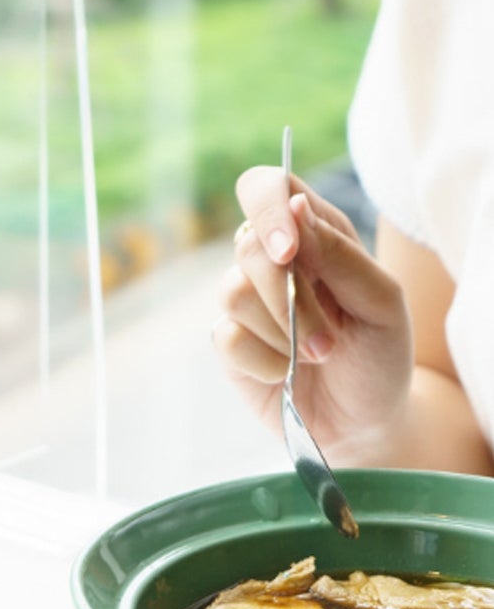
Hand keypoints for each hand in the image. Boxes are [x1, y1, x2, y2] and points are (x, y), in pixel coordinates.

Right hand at [212, 166, 413, 456]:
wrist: (367, 421)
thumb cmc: (380, 353)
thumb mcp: (381, 302)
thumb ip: (339, 253)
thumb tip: (294, 206)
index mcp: (312, 233)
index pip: (266, 187)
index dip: (268, 210)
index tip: (288, 252)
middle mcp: (271, 260)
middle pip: (247, 246)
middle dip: (289, 299)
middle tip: (327, 341)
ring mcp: (246, 300)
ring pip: (233, 293)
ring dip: (283, 335)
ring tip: (317, 356)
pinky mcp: (229, 341)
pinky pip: (227, 338)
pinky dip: (266, 362)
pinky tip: (286, 372)